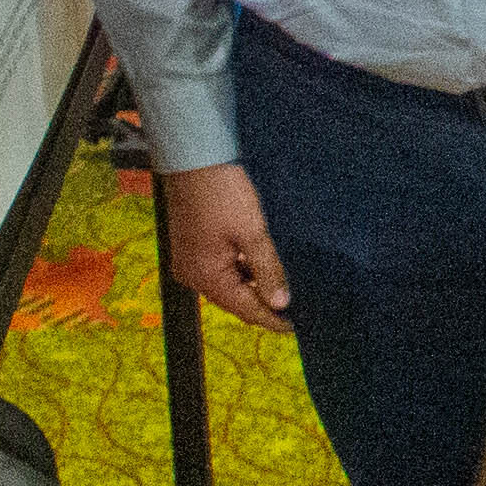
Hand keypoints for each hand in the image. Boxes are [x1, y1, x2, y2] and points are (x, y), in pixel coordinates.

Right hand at [161, 158, 293, 332]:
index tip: (295, 326)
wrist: (193, 158)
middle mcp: (192, 275)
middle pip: (233, 299)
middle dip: (262, 303)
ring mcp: (190, 261)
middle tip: (295, 307)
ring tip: (284, 287)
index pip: (244, 309)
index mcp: (204, 276)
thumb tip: (281, 303)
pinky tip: (262, 265)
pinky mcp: (192, 247)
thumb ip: (267, 270)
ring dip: (253, 285)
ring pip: (228, 283)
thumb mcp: (252, 232)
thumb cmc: (221, 192)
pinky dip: (241, 269)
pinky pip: (220, 268)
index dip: (271, 319)